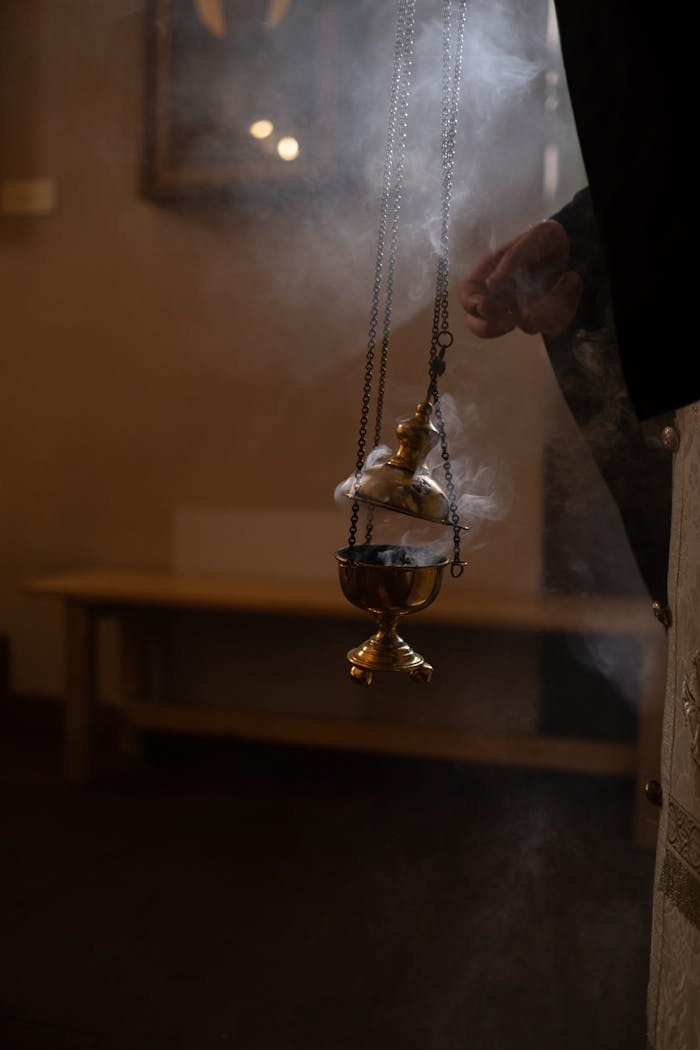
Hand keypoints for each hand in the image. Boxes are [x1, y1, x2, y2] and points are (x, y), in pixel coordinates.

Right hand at [459, 220, 582, 337]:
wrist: (566, 244)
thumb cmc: (542, 237)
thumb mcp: (531, 238)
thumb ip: (512, 259)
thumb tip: (492, 284)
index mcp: (487, 278)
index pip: (468, 299)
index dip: (473, 307)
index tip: (487, 306)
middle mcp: (501, 299)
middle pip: (482, 327)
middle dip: (496, 327)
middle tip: (516, 316)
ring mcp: (522, 310)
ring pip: (527, 327)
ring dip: (551, 304)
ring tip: (568, 276)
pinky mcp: (544, 316)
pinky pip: (553, 326)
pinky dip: (567, 305)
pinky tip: (572, 277)